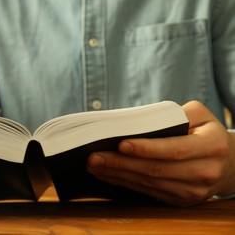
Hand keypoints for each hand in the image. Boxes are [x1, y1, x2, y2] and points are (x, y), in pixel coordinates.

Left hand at [87, 100, 234, 205]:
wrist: (229, 164)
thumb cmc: (208, 132)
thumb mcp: (202, 115)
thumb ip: (176, 114)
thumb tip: (140, 121)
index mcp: (212, 146)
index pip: (175, 149)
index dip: (147, 148)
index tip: (121, 144)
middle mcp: (204, 172)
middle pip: (156, 169)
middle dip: (121, 163)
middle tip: (94, 156)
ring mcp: (192, 191)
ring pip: (148, 183)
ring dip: (117, 175)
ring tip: (95, 165)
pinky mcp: (180, 200)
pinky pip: (148, 192)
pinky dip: (125, 183)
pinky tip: (107, 175)